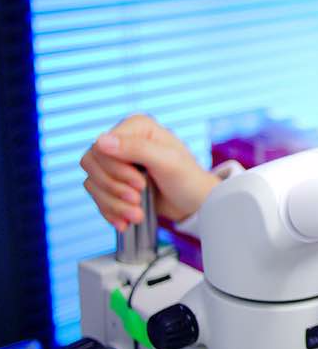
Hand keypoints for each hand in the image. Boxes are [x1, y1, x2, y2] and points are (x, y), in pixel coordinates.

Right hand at [80, 114, 220, 231]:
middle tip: (138, 200)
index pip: (101, 147)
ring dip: (113, 203)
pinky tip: (125, 222)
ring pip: (92, 182)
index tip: (140, 184)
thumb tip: (100, 141)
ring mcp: (116, 162)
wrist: (195, 203)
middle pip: (92, 164)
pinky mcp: (114, 181)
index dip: (115, 169)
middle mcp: (122, 140)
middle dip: (114, 188)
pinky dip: (110, 210)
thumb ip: (137, 148)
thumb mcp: (167, 161)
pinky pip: (97, 196)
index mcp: (136, 127)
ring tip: (137, 215)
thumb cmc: (188, 178)